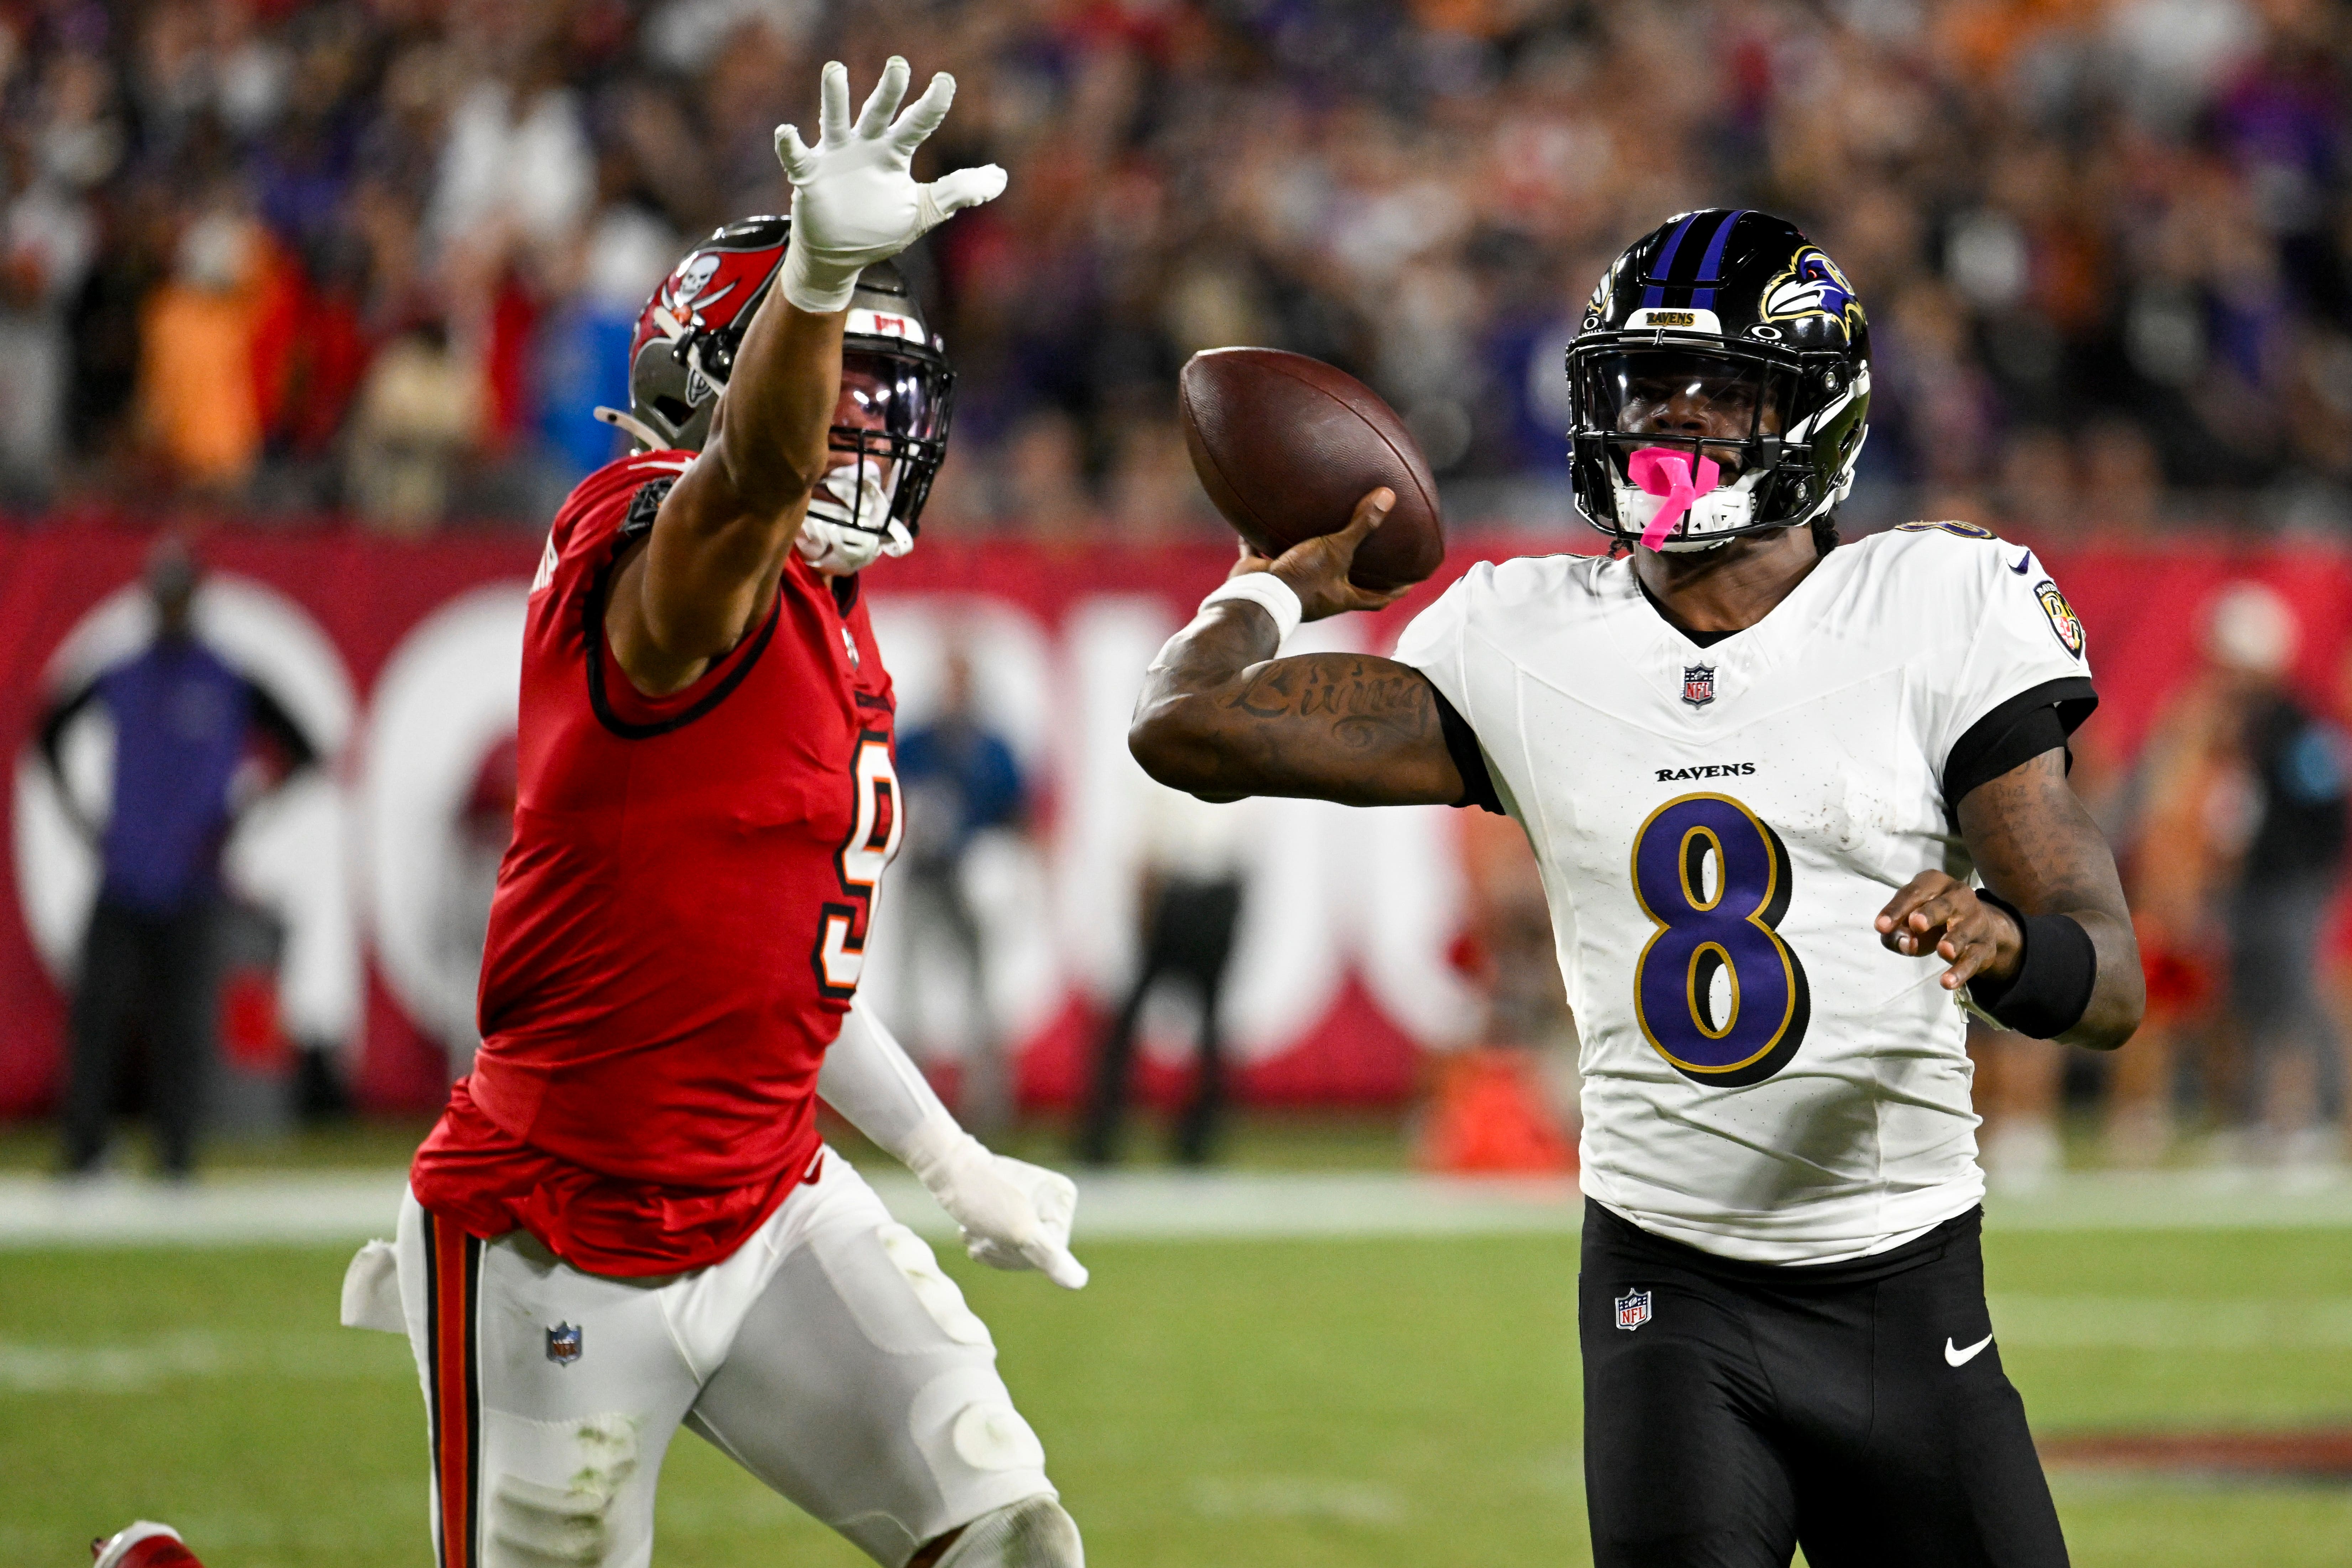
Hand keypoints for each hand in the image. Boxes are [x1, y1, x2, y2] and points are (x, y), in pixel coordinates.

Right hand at [774, 57, 1007, 312]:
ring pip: (836, 120)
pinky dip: (790, 145)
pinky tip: (787, 132)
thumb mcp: (925, 210)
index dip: (932, 104)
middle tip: (899, 65)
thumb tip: (1000, 178)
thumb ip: (959, 191)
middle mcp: (866, 146)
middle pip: (879, 111)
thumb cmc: (881, 227)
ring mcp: (836, 158)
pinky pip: (798, 157)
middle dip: (889, 89)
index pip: (917, 123)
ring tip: (836, 70)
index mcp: (894, 153)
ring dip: (836, 97)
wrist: (842, 256)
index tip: (945, 82)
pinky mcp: (810, 176)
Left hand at [907, 1130, 1088, 1288]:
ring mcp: (1030, 1201)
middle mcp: (1052, 1197)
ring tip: (970, 1232)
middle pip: (1036, 1251)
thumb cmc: (981, 1196)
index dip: (1023, 1254)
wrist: (944, 1169)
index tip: (999, 1238)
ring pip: (1016, 1248)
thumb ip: (1049, 1256)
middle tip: (980, 1237)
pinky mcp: (1008, 1206)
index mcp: (1064, 1197)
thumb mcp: (1018, 1230)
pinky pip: (1004, 1239)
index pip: (1054, 1251)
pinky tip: (969, 1230)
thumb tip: (1079, 1282)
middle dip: (1004, 1252)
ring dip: (990, 1248)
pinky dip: (984, 1241)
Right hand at [1237, 487, 1409, 622]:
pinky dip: (1258, 542)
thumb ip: (1362, 525)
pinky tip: (1256, 522)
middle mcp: (1318, 596)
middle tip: (1365, 559)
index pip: (1376, 599)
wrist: (1261, 593)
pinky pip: (1261, 554)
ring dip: (1309, 556)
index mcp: (1340, 596)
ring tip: (1316, 536)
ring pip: (1303, 570)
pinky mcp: (1264, 574)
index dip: (1393, 592)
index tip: (1408, 585)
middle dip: (1352, 576)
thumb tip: (1388, 497)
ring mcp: (1290, 587)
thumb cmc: (1304, 578)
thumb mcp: (1337, 549)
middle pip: (1342, 587)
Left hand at [1875, 871, 2022, 991]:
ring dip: (1954, 940)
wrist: (1975, 930)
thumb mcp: (1908, 923)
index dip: (1897, 909)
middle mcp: (1959, 896)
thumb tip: (1905, 943)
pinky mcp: (1985, 946)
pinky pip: (1973, 958)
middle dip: (1930, 913)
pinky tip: (1947, 982)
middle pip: (1944, 905)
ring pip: (1964, 930)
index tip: (1881, 926)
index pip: (1915, 893)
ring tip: (1943, 951)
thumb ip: (1898, 932)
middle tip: (1916, 924)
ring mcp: (1976, 920)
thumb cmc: (1931, 922)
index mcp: (1935, 884)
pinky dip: (1961, 971)